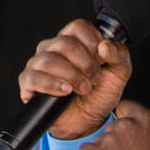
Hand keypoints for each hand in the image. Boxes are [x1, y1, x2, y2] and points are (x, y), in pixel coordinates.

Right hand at [17, 19, 131, 139]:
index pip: (78, 27)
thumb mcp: (118, 75)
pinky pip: (34, 78)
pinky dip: (52, 85)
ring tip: (83, 89)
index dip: (92, 43)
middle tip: (95, 80)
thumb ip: (119, 56)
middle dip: (85, 64)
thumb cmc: (99, 95)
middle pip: (64, 43)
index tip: (101, 61)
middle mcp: (53, 48)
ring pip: (49, 60)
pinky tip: (65, 91)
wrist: (87, 122)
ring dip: (72, 76)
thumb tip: (105, 47)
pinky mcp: (29, 82)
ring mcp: (38, 64)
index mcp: (73, 40)